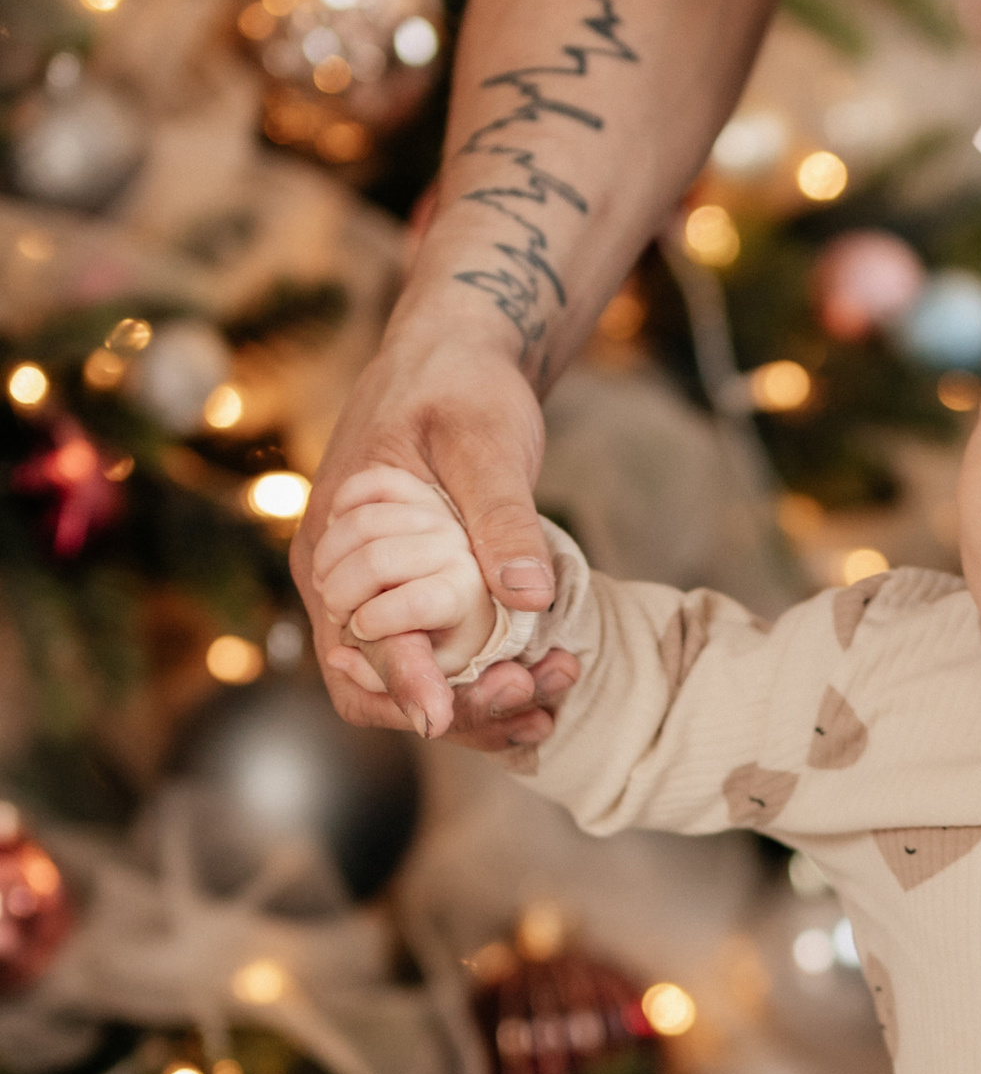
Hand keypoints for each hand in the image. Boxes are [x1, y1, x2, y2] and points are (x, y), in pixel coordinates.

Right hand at [293, 319, 552, 738]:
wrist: (456, 359)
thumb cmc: (459, 386)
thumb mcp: (485, 440)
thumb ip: (501, 516)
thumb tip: (526, 597)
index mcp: (335, 548)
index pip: (357, 646)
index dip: (403, 686)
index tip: (444, 715)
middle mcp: (342, 588)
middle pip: (379, 689)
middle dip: (457, 709)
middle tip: (534, 698)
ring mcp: (374, 599)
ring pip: (410, 687)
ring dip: (479, 707)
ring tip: (551, 695)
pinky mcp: (413, 602)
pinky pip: (436, 665)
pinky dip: (483, 686)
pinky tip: (542, 690)